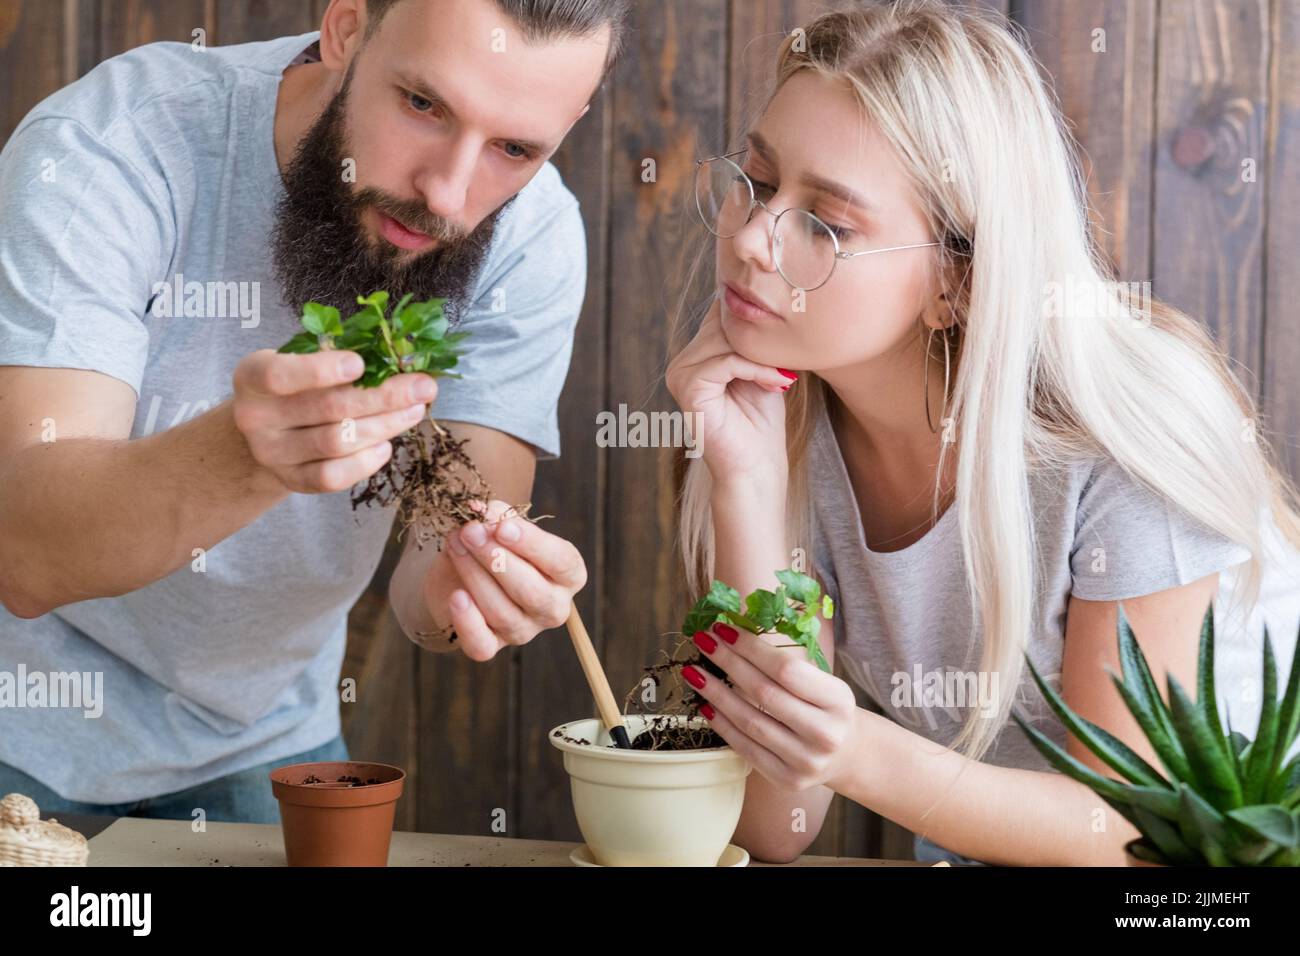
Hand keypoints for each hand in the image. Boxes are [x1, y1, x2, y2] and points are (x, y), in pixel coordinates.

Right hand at [232, 349, 435, 493]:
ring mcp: (272, 454)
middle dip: (383, 397)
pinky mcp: (291, 480)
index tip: (361, 363)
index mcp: (253, 377)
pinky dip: (365, 462)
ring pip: (336, 442)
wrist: (268, 431)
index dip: (321, 370)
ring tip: (414, 410)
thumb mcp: (302, 359)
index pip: (280, 376)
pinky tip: (386, 445)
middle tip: (423, 387)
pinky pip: (332, 477)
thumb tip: (398, 355)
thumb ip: (337, 356)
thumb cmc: (296, 385)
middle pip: (326, 409)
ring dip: (384, 426)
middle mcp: (255, 418)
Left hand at [441, 500, 587, 660]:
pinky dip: (467, 622)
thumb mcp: (497, 526)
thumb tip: (480, 510)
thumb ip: (495, 517)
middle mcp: (553, 607)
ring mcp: (524, 630)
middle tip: (470, 532)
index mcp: (567, 575)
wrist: (458, 576)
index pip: (562, 562)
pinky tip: (456, 597)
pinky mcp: (492, 645)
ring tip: (455, 545)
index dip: (534, 545)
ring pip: (503, 612)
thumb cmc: (492, 546)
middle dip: (497, 560)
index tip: (503, 527)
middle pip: (532, 591)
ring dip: (474, 576)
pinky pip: (482, 645)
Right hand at [664, 296, 794, 487]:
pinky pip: (727, 362)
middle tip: (787, 364)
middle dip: (759, 341)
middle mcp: (681, 364)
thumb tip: (765, 304)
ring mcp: (680, 375)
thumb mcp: (759, 370)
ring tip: (783, 377)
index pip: (721, 315)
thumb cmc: (761, 423)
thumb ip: (752, 341)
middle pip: (723, 326)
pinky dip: (756, 370)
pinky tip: (777, 384)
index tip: (785, 340)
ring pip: (726, 341)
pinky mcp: (688, 389)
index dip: (753, 322)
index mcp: (695, 357)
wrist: (755, 467)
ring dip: (761, 357)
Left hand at [684, 621, 858, 791]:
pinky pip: (746, 748)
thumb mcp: (823, 682)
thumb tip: (732, 635)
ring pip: (750, 722)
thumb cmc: (826, 708)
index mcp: (839, 700)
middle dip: (728, 663)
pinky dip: (722, 724)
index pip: (786, 669)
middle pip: (764, 693)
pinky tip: (705, 705)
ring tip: (694, 673)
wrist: (847, 754)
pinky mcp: (788, 781)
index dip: (751, 648)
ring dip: (716, 694)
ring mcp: (806, 761)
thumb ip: (787, 664)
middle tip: (702, 641)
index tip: (723, 629)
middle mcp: (826, 733)